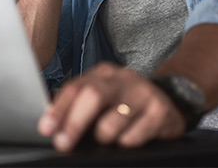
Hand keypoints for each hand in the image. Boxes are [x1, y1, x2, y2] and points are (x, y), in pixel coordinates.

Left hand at [37, 62, 185, 150]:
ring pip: (112, 120)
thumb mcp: (103, 99)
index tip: (47, 128)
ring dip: (103, 137)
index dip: (58, 109)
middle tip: (63, 143)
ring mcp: (143, 92)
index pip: (75, 87)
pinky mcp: (160, 111)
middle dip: (74, 123)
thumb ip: (79, 106)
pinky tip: (128, 140)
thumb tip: (53, 125)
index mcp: (103, 74)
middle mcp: (122, 78)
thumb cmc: (127, 105)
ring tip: (106, 140)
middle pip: (92, 96)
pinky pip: (134, 135)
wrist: (170, 103)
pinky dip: (125, 143)